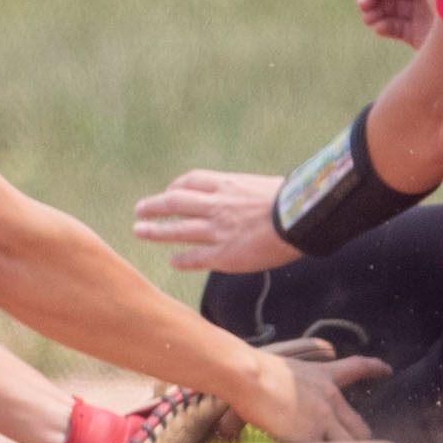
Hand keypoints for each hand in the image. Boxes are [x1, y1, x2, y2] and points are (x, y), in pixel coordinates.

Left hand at [133, 168, 295, 272]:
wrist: (302, 218)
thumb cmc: (294, 200)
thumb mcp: (265, 185)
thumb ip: (247, 192)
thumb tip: (247, 195)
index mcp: (228, 185)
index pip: (192, 181)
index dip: (176, 186)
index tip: (169, 191)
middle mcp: (216, 206)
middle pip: (176, 202)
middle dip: (155, 206)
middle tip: (140, 210)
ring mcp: (218, 231)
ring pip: (179, 230)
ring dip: (156, 231)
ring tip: (140, 231)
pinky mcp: (224, 255)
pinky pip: (196, 258)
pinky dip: (182, 259)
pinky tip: (173, 261)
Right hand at [234, 347, 387, 442]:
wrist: (248, 376)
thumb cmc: (255, 371)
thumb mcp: (283, 371)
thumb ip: (291, 390)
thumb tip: (270, 412)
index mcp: (323, 377)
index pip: (356, 367)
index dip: (374, 369)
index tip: (387, 370)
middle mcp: (330, 398)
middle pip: (360, 427)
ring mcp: (323, 419)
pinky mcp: (310, 437)